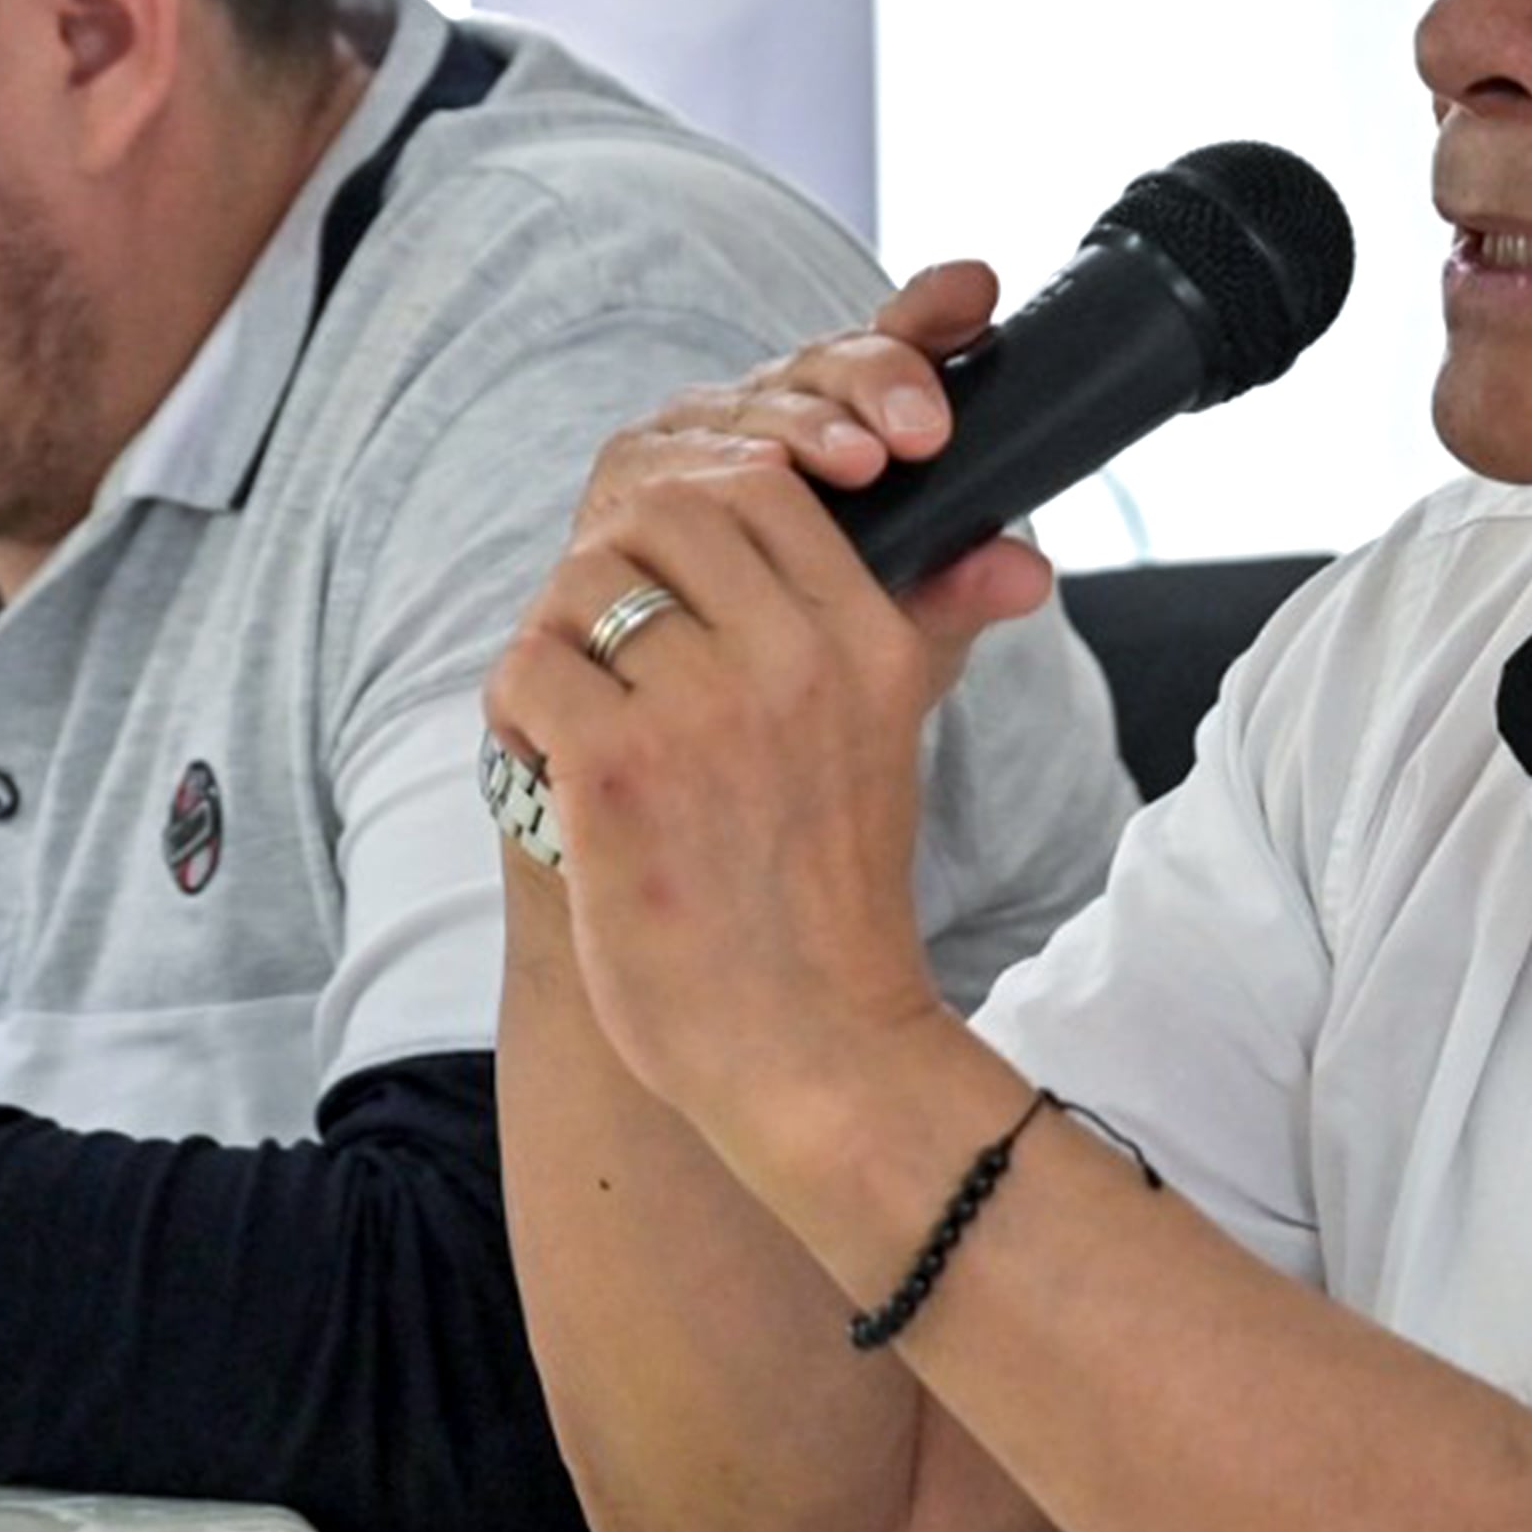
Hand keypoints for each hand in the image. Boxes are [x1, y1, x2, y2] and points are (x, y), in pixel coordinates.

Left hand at [481, 264, 1059, 1136]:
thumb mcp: (898, 737)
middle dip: (618, 564)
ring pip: (583, 582)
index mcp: (872, 641)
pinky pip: (528, 667)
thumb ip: (926, 626)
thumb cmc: (836, 897)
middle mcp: (798, 658)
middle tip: (612, 642)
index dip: (697, 514)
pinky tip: (551, 762)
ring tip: (580, 706)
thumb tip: (1014, 554)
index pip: (761, 484)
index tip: (678, 589)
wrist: (812, 1047)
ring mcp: (705, 711)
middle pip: (665, 509)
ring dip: (560, 635)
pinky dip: (518, 711)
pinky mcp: (619, 770)